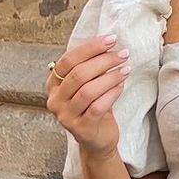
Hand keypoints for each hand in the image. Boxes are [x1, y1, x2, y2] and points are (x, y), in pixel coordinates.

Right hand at [46, 36, 129, 161]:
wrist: (97, 139)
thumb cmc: (93, 106)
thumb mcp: (88, 84)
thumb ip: (91, 65)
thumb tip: (108, 42)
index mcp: (53, 84)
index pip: (68, 60)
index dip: (90, 48)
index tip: (111, 39)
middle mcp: (55, 100)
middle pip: (78, 74)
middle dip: (104, 61)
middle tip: (123, 54)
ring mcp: (66, 116)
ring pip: (88, 90)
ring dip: (110, 77)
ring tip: (125, 69)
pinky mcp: (80, 129)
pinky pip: (97, 107)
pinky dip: (112, 94)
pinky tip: (121, 86)